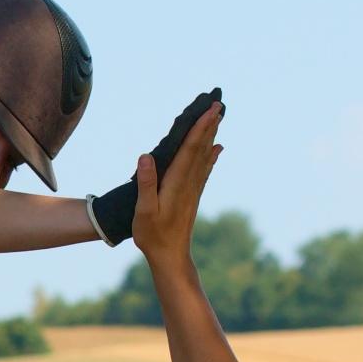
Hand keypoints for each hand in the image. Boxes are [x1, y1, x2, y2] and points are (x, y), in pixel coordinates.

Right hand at [87, 89, 222, 245]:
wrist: (170, 257)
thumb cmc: (153, 235)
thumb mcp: (144, 211)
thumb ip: (146, 183)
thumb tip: (146, 156)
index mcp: (177, 183)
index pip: (190, 150)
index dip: (199, 129)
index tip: (209, 111)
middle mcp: (189, 183)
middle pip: (201, 149)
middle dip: (209, 126)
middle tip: (219, 105)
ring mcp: (193, 190)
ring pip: (205, 157)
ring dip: (211, 136)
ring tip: (218, 119)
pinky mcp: (192, 196)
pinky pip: (204, 169)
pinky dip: (211, 155)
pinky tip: (216, 149)